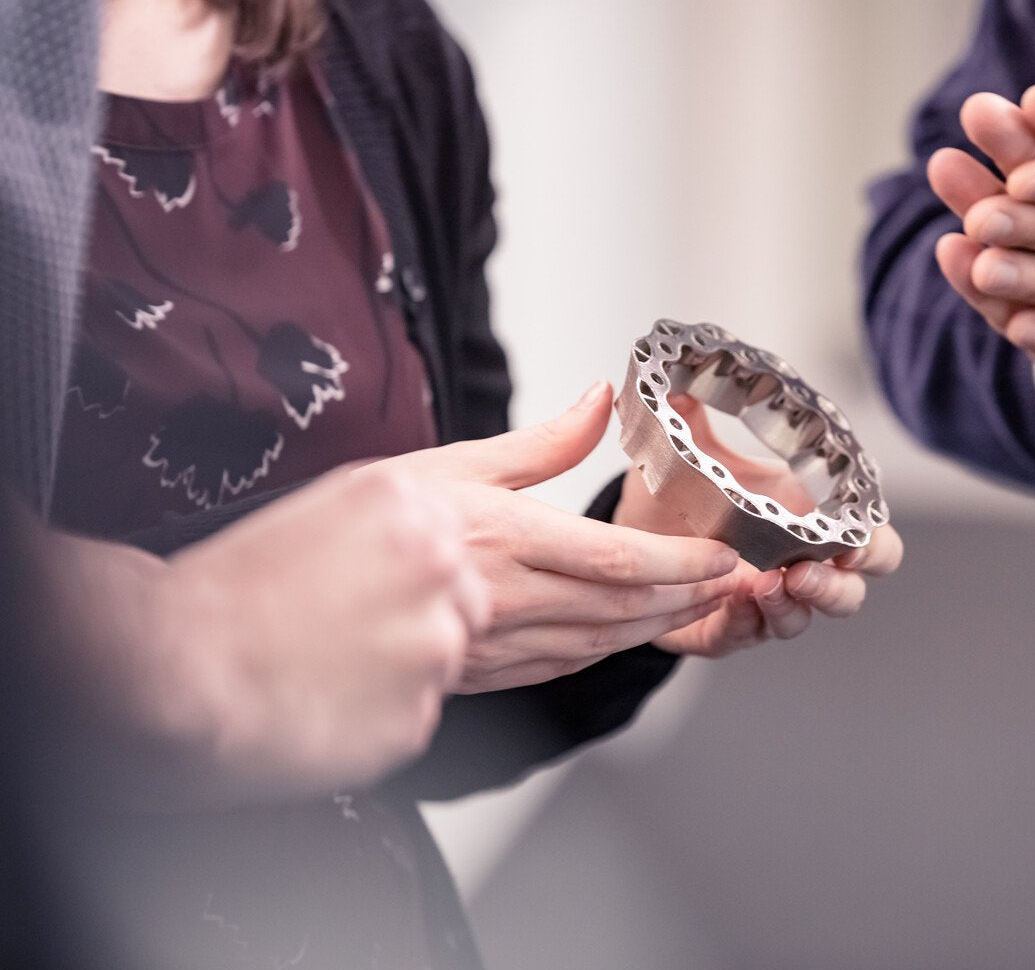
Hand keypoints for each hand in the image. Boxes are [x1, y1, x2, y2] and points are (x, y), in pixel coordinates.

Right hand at [27, 466, 485, 808]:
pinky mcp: (417, 715)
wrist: (168, 667)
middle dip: (417, 624)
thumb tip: (423, 546)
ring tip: (321, 669)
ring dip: (397, 673)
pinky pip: (411, 718)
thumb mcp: (311, 515)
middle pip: (464, 603)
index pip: (454, 542)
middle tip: (344, 635)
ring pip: (441, 664)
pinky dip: (374, 720)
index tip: (375, 591)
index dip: (413, 577)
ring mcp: (432, 644)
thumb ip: (385, 526)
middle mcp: (435, 566)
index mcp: (408, 504)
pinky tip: (320, 705)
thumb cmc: (218, 596)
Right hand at [368, 382, 742, 691]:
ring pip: (592, 645)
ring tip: (693, 608)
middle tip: (729, 588)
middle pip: (618, 608)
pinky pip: (549, 672)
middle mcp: (496, 600)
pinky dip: (596, 652)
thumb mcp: (435, 466)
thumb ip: (534, 444)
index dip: (679, 565)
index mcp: (494, 537)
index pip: (613, 557)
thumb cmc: (335, 537)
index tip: (722, 560)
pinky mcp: (463, 691)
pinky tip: (618, 636)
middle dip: (684, 599)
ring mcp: (481, 654)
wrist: (251, 627)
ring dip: (652, 628)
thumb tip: (600, 399)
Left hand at [613, 396, 903, 656]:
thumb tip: (678, 381)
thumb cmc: (677, 503)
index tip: (858, 536)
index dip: (873, 545)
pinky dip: (750, 620)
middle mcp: (796, 568)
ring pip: (805, 617)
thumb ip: (691, 421)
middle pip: (851, 590)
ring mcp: (766, 602)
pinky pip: (751, 634)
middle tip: (820, 565)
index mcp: (806, 523)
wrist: (629, 548)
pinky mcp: (728, 629)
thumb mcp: (690, 459)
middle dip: (843, 583)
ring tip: (776, 581)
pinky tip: (740, 599)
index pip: (868, 541)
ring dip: (797, 603)